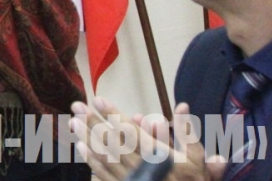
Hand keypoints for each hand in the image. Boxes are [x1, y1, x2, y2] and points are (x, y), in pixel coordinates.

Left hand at [69, 97, 223, 180]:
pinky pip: (105, 175)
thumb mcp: (197, 159)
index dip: (114, 114)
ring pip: (105, 157)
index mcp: (158, 156)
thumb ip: (187, 132)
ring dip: (87, 139)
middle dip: (93, 122)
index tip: (99, 99)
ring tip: (73, 123)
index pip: (131, 131)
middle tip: (77, 106)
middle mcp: (141, 167)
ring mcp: (131, 180)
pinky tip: (81, 147)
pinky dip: (92, 161)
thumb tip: (182, 105)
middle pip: (112, 141)